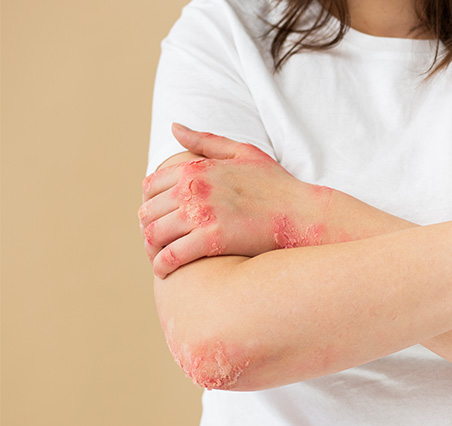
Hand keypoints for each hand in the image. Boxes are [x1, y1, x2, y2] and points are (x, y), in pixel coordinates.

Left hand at [138, 124, 329, 278]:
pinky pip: (172, 256)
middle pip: (148, 212)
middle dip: (148, 229)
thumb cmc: (275, 185)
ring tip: (159, 258)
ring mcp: (202, 214)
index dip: (150, 204)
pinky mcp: (213, 239)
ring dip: (151, 250)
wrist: (301, 213)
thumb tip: (174, 127)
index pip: (151, 186)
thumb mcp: (242, 152)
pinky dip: (162, 266)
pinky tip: (165, 271)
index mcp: (196, 167)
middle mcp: (194, 188)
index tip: (158, 218)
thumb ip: (205, 140)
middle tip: (157, 243)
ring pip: (155, 235)